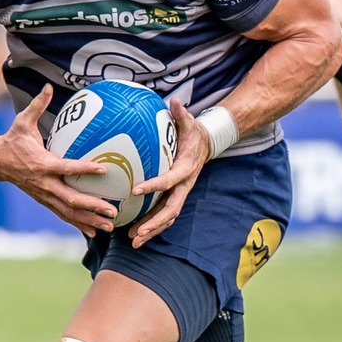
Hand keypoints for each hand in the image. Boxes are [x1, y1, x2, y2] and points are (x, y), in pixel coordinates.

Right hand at [0, 87, 117, 233]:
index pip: (67, 168)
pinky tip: (93, 232)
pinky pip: (63, 214)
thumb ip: (37, 105)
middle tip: (113, 210)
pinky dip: (78, 224)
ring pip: (69, 212)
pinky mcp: (43, 200)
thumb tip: (47, 86)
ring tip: (109, 226)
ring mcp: (43, 195)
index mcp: (42, 164)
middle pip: (71, 199)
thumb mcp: (23, 121)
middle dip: (93, 206)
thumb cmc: (12, 139)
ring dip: (89, 220)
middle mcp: (44, 184)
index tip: (104, 169)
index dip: (85, 169)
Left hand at [129, 98, 210, 246]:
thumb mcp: (190, 121)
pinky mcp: (175, 196)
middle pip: (170, 210)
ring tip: (133, 241)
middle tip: (136, 233)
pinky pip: (163, 214)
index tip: (135, 190)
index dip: (154, 186)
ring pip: (168, 217)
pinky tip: (134, 232)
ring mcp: (180, 193)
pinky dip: (151, 225)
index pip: (169, 180)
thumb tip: (174, 100)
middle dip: (154, 223)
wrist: (207, 144)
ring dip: (152, 230)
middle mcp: (184, 185)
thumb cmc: (194, 132)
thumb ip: (181, 113)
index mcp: (186, 169)